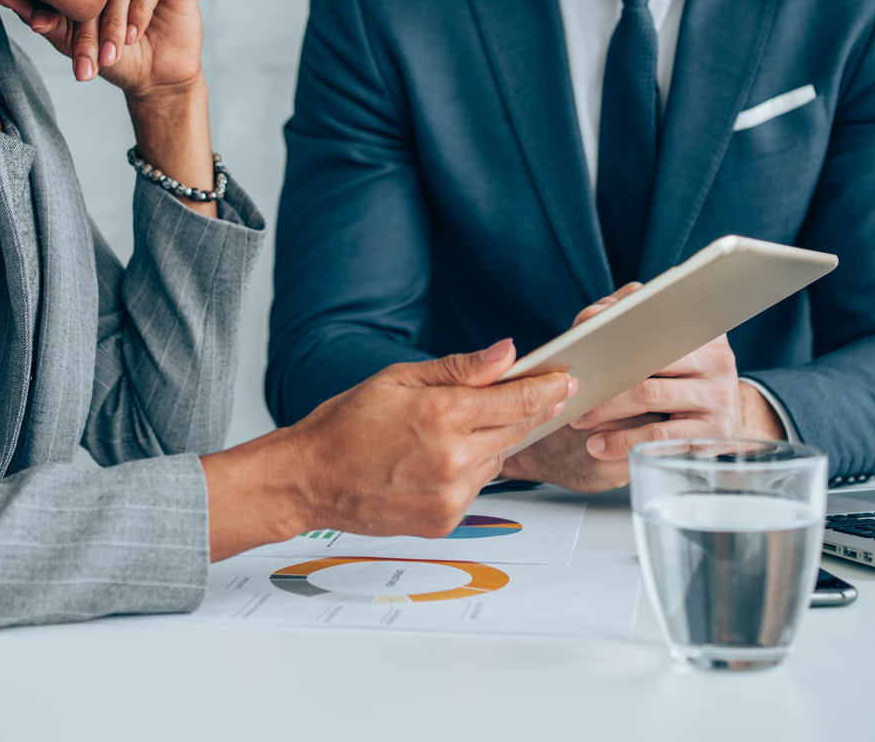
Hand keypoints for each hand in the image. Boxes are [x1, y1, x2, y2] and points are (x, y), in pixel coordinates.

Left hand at [0, 0, 216, 215]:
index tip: (41, 27)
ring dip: (115, 19)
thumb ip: (39, 14)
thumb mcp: (69, 40)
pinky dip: (141, 7)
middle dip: (88, 20)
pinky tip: (134, 34)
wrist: (153, 78)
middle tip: (85, 57)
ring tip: (112, 52)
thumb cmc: (111, 55)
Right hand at [199, 341, 577, 559]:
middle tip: (541, 395)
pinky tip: (439, 461)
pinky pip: (477, 488)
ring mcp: (451, 494)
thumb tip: (507, 353)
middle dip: (529, 412)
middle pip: (516, 431)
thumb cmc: (345, 425)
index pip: (518, 399)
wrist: (310, 479)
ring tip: (458, 430)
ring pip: (498, 461)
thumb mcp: (399, 379)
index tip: (564, 380)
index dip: (547, 388)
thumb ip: (460, 369)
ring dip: (493, 443)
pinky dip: (470, 472)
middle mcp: (453, 458)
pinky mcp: (445, 520)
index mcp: (443, 414)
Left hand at [503, 282, 787, 486]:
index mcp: (700, 325)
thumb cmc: (668, 380)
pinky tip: (599, 446)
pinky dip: (624, 442)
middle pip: (646, 359)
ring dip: (606, 410)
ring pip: (650, 398)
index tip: (583, 329)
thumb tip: (590, 317)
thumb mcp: (650, 345)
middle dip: (602, 374)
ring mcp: (718, 399)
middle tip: (567, 387)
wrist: (717, 426)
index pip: (653, 312)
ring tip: (577, 419)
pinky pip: (662, 440)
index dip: (614, 319)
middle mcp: (716, 358)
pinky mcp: (712, 440)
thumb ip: (622, 319)